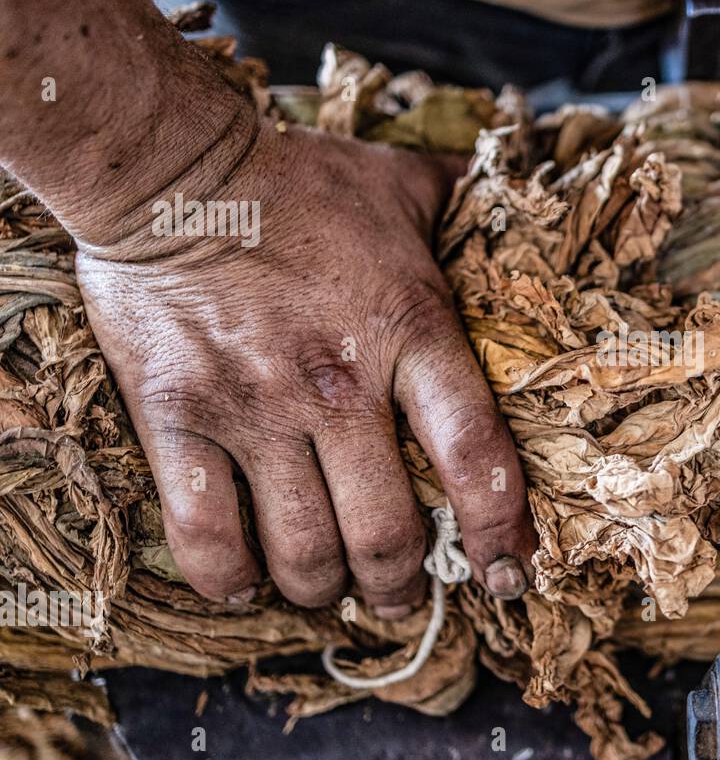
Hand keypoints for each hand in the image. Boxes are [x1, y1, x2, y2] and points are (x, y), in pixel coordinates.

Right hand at [76, 121, 536, 611]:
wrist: (169, 168)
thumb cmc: (297, 181)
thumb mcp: (399, 185)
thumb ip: (459, 203)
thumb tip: (510, 191)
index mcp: (410, 329)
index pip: (475, 456)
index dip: (500, 530)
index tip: (508, 571)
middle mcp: (339, 384)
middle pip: (387, 533)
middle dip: (401, 583)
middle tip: (403, 592)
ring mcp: (254, 406)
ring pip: (304, 549)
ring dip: (325, 588)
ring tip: (331, 589)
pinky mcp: (177, 418)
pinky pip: (205, 533)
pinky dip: (229, 579)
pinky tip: (247, 584)